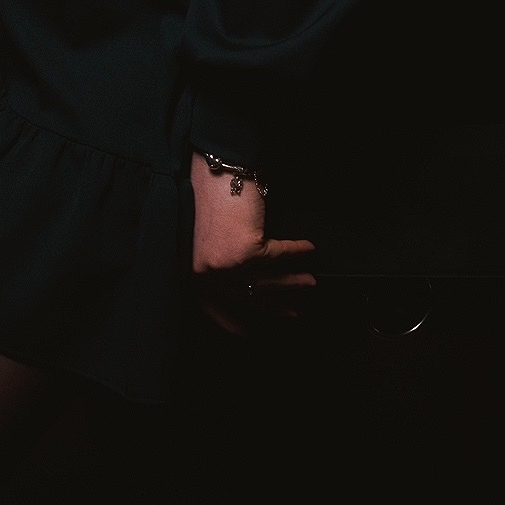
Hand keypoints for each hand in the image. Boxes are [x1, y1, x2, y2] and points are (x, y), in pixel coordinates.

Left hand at [190, 151, 314, 336]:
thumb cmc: (213, 197)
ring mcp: (226, 264)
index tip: (248, 335)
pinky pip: (279, 256)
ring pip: (267, 280)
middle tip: (294, 314)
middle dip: (275, 306)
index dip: (230, 321)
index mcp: (193, 269)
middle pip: (247, 297)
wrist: (217, 169)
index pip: (211, 305)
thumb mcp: (212, 237)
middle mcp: (207, 272)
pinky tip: (309, 249)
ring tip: (311, 282)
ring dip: (293, 282)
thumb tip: (253, 283)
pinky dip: (297, 252)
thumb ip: (224, 262)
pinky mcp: (247, 251)